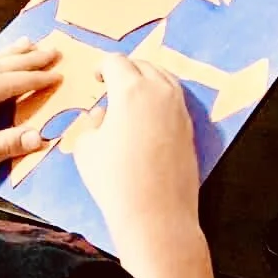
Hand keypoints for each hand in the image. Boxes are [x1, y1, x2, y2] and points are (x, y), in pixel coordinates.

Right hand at [73, 55, 213, 277]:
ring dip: (146, 79)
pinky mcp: (190, 126)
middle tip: (111, 85)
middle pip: (142, 65)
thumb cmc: (114, 180)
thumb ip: (94, 122)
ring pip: (163, 77)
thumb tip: (104, 115)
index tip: (96, 78)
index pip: (115, 62)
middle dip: (124, 70)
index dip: (101, 66)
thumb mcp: (87, 147)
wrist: (156, 215)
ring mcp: (179, 108)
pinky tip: (150, 113)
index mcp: (130, 89)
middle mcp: (159, 91)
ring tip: (132, 95)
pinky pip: (175, 97)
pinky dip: (161, 95)